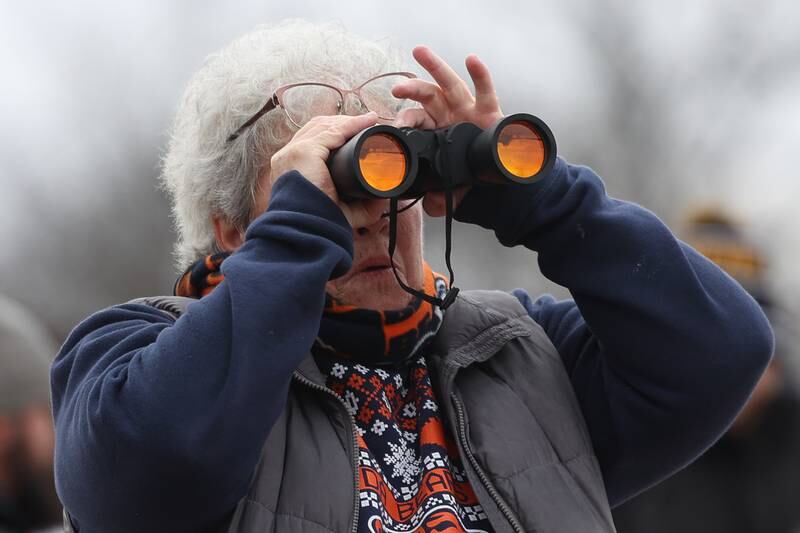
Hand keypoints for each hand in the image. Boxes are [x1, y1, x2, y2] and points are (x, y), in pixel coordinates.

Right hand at [269, 112, 385, 227]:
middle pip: (317, 128)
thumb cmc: (321, 224)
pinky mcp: (304, 151)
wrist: (308, 231)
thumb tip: (384, 197)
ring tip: (370, 120)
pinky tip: (367, 122)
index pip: (312, 140)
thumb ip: (362, 205)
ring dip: (349, 121)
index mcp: (292, 168)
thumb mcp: (344, 211)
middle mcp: (288, 156)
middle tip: (366, 124)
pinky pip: (331, 131)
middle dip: (343, 123)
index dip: (335, 133)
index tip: (357, 133)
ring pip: (324, 125)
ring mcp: (294, 152)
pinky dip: (351, 124)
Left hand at [392, 46, 504, 216]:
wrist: (502, 176)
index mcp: (436, 129)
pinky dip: (480, 74)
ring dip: (435, 67)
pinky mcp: (490, 111)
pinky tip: (471, 60)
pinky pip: (485, 90)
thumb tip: (430, 208)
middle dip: (411, 89)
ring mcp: (469, 109)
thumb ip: (439, 197)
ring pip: (449, 84)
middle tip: (396, 89)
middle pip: (427, 95)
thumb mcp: (452, 188)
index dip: (404, 122)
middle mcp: (449, 114)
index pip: (416, 120)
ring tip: (419, 52)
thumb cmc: (473, 175)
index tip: (394, 128)